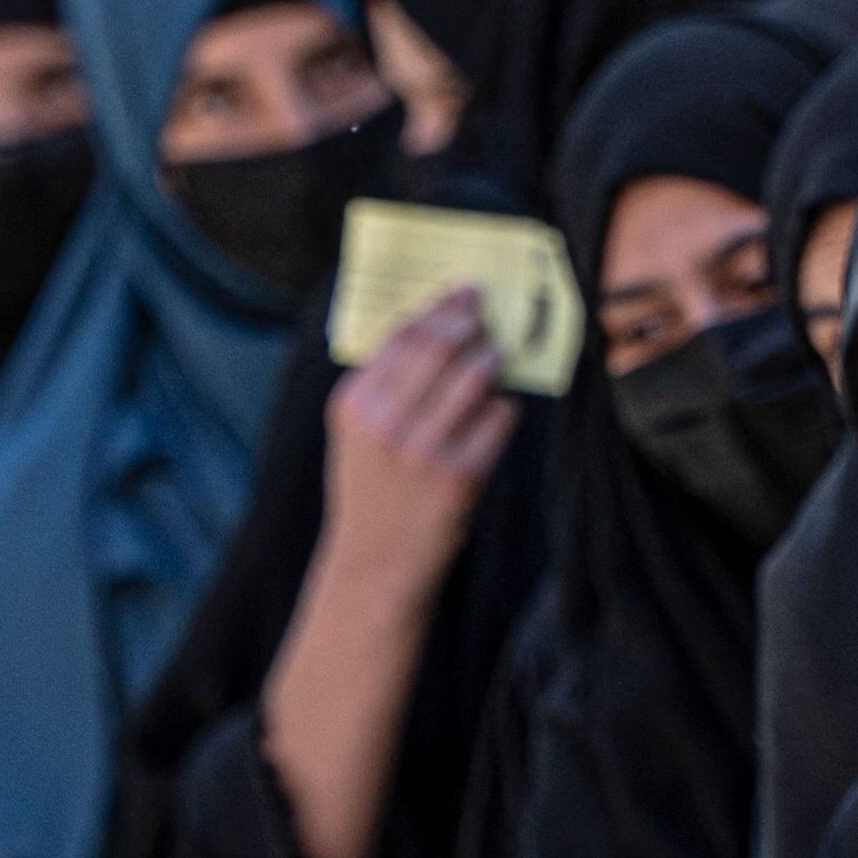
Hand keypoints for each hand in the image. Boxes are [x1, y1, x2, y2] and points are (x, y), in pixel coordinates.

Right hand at [318, 292, 513, 609]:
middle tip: (485, 311)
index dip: (436, 307)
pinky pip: (497, 419)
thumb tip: (437, 330)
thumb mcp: (357, 435)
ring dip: (491, 357)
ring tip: (497, 352)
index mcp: (354, 404)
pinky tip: (500, 407)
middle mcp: (385, 421)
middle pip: (438, 347)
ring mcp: (423, 448)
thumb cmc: (372, 492)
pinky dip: (503, 406)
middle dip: (468, 321)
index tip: (459, 293)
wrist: (376, 564)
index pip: (400, 335)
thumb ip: (384, 386)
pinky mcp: (460, 475)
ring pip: (473, 377)